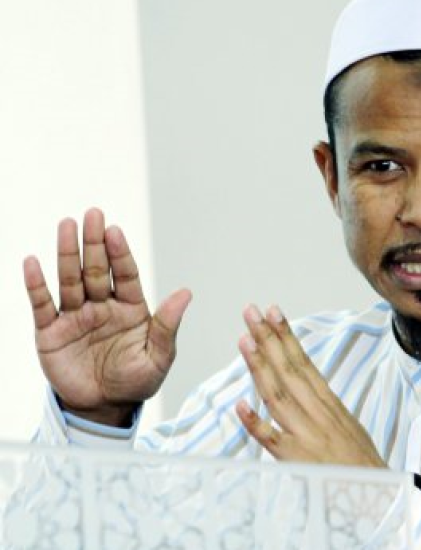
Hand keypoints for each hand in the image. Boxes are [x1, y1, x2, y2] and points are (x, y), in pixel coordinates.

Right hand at [22, 208, 191, 425]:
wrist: (105, 409)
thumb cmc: (136, 381)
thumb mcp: (158, 357)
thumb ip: (168, 326)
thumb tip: (185, 293)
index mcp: (131, 308)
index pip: (126, 274)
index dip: (121, 253)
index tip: (115, 231)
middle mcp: (103, 306)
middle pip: (97, 269)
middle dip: (94, 242)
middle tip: (93, 214)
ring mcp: (76, 316)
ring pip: (70, 279)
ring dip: (68, 253)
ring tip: (67, 225)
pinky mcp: (51, 332)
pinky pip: (42, 304)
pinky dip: (36, 284)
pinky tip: (32, 262)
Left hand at [235, 304, 385, 467]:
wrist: (381, 495)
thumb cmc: (364, 463)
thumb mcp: (348, 426)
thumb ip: (326, 407)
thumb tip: (310, 387)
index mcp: (330, 404)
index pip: (304, 363)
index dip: (287, 337)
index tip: (273, 313)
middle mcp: (318, 414)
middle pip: (289, 370)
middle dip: (269, 339)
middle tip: (252, 312)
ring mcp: (307, 435)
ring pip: (279, 395)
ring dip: (260, 367)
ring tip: (244, 340)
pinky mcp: (298, 461)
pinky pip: (273, 440)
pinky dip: (256, 423)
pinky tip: (239, 406)